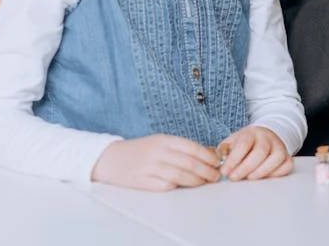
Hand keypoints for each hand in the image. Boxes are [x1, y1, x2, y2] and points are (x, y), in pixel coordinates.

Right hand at [91, 134, 219, 190]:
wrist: (111, 158)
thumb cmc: (141, 151)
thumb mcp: (160, 142)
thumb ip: (181, 148)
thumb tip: (208, 154)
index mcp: (164, 140)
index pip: (192, 147)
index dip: (208, 157)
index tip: (217, 163)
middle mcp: (157, 152)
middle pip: (188, 163)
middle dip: (206, 171)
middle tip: (215, 176)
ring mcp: (149, 166)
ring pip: (179, 176)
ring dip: (195, 181)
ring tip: (204, 183)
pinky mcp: (141, 181)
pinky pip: (163, 186)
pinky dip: (176, 187)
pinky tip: (183, 187)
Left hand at [217, 126, 293, 181]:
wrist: (263, 136)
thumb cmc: (244, 144)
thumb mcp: (231, 143)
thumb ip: (223, 152)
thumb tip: (215, 162)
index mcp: (250, 133)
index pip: (243, 144)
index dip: (233, 160)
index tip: (225, 172)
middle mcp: (266, 138)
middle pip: (260, 152)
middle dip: (245, 168)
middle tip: (234, 178)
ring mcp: (279, 146)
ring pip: (276, 158)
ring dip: (261, 172)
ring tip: (249, 178)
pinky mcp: (287, 156)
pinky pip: (287, 165)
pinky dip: (277, 173)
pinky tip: (264, 177)